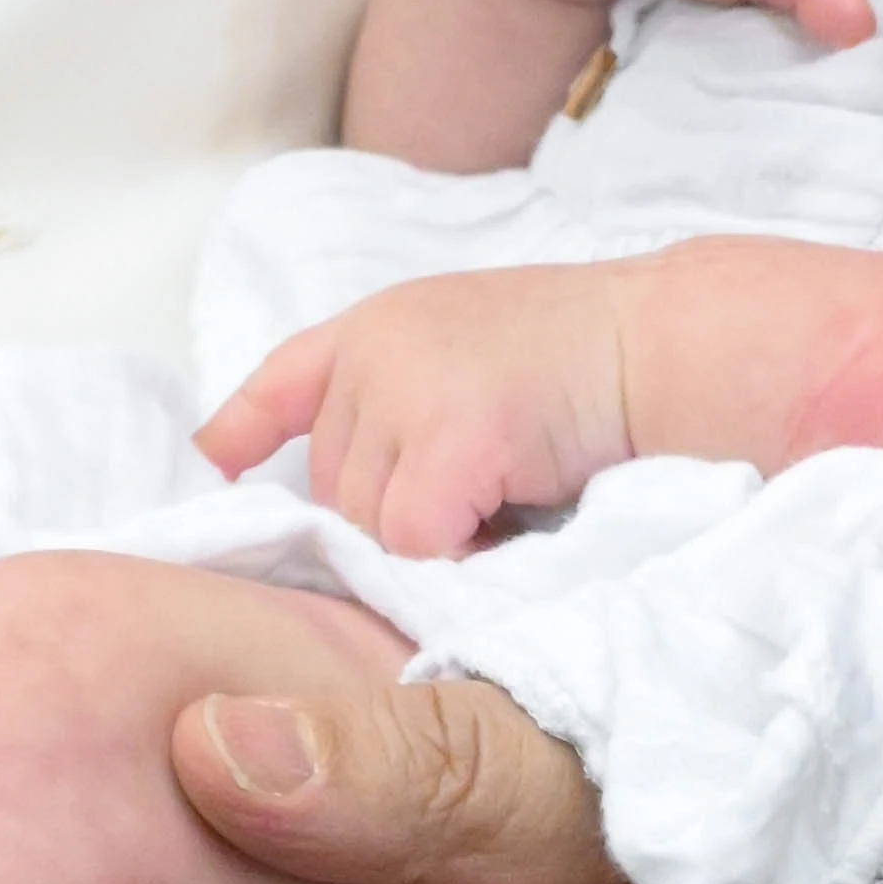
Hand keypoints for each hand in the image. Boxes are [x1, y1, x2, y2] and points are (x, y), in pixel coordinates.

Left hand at [202, 262, 639, 550]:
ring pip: (369, 524)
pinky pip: (415, 543)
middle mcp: (374, 349)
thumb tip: (356, 497)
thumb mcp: (470, 355)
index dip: (247, 426)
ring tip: (499, 510)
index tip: (220, 463)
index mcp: (381, 324)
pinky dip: (457, 559)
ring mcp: (406, 390)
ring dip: (428, 542)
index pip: (286, 376)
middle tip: (476, 507)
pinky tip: (508, 529)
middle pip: (334, 487)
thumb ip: (405, 400)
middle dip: (392, 518)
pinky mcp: (447, 438)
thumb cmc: (588, 360)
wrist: (661, 346)